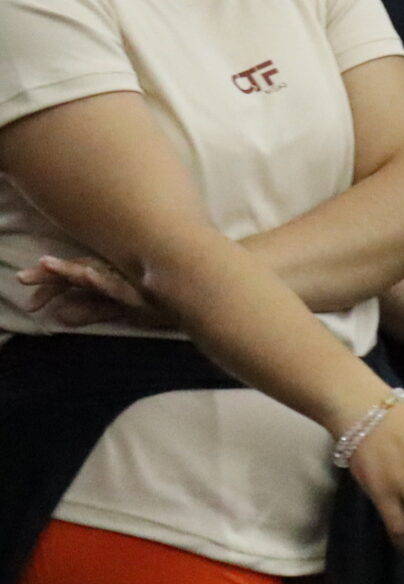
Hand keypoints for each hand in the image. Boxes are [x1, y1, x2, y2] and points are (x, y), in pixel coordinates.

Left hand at [15, 255, 173, 330]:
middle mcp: (116, 274)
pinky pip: (118, 286)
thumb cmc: (163, 300)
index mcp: (109, 277)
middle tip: (22, 278)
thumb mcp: (120, 308)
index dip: (49, 284)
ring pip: (94, 274)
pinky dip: (102, 280)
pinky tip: (87, 276)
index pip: (74, 278)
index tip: (30, 301)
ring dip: (70, 270)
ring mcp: (129, 280)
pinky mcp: (142, 290)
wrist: (201, 297)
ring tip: (45, 265)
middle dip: (50, 275)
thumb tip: (59, 317)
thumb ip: (91, 311)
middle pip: (78, 271)